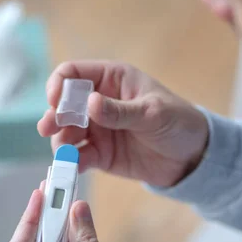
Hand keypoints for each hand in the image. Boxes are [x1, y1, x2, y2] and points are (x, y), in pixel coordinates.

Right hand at [38, 61, 208, 186]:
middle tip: (48, 129)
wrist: (192, 157)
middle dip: (54, 116)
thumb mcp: (152, 113)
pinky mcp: (100, 154)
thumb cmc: (178, 122)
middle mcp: (98, 102)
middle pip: (63, 105)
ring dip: (60, 141)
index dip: (58, 84)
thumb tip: (90, 104)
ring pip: (66, 132)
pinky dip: (72, 162)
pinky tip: (73, 167)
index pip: (73, 74)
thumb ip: (120, 111)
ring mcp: (97, 129)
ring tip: (64, 153)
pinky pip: (79, 156)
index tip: (54, 100)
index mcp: (111, 79)